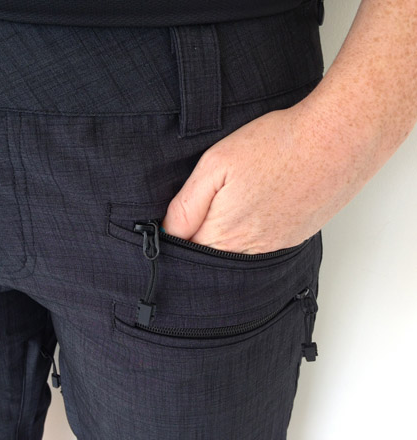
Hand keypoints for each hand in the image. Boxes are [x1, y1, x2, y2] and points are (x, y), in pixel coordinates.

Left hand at [160, 101, 370, 253]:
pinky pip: (261, 246)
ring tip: (233, 203)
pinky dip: (252, 232)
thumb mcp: (215, 165)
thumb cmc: (275, 146)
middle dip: (199, 239)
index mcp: (223, 234)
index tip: (173, 222)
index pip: (185, 253)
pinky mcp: (293, 238)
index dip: (175, 237)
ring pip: (236, 253)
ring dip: (227, 236)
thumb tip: (168, 231)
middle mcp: (249, 250)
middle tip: (203, 209)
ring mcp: (274, 247)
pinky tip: (256, 206)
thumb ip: (186, 205)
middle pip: (210, 257)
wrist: (336, 141)